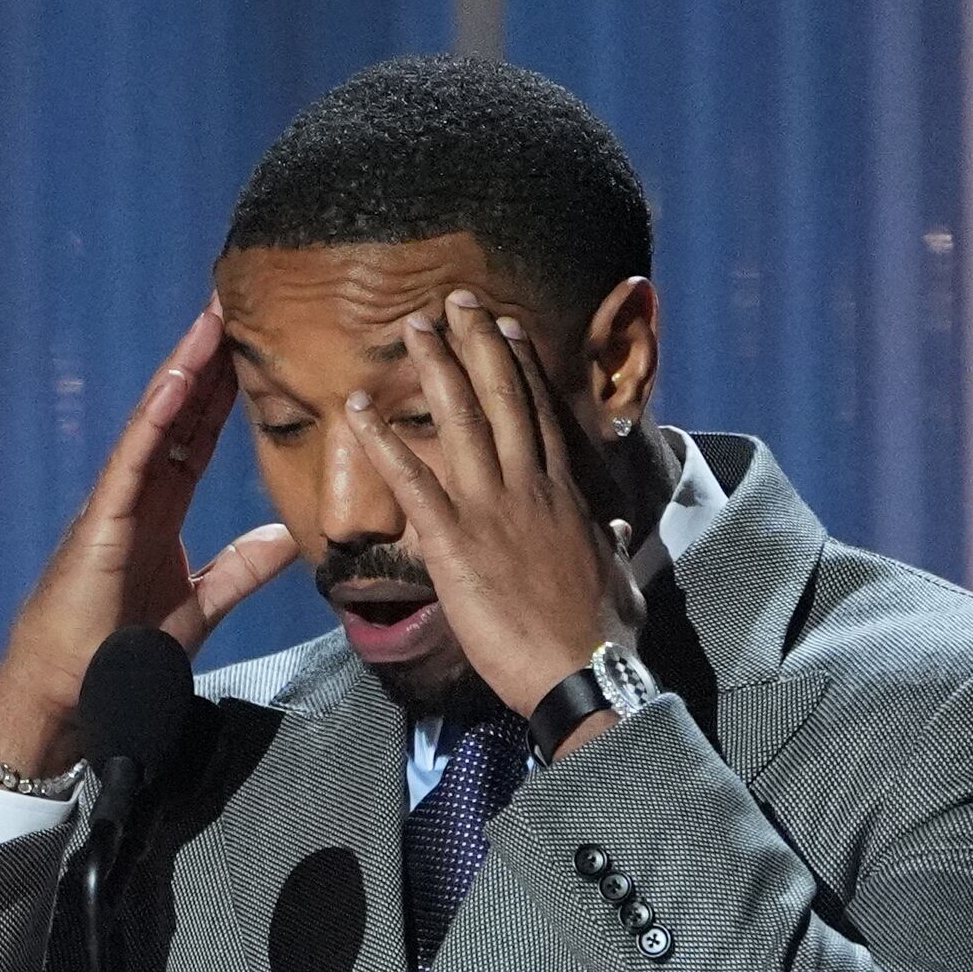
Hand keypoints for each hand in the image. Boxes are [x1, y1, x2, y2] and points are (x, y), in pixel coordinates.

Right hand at [0, 301, 300, 783]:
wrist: (65, 697)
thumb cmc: (118, 657)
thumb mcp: (200, 606)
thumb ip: (241, 569)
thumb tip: (289, 536)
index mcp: (160, 511)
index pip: (200, 436)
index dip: (227, 391)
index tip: (254, 343)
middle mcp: (135, 495)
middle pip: (180, 414)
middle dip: (209, 359)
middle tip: (237, 301)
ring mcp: (114, 503)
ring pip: (156, 422)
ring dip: (185, 368)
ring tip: (214, 317)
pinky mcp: (100, 523)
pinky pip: (132, 459)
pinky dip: (155, 418)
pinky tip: (179, 378)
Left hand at [339, 291, 643, 731]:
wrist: (583, 670)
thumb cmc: (602, 633)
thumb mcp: (617, 576)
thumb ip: (607, 542)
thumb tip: (612, 526)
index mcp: (564, 494)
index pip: (540, 414)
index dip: (521, 366)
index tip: (507, 327)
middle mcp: (529, 486)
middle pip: (502, 398)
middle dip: (477, 344)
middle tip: (454, 300)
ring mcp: (492, 508)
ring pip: (460, 421)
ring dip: (434, 369)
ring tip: (412, 327)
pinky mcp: (455, 542)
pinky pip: (412, 481)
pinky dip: (380, 441)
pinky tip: (355, 408)